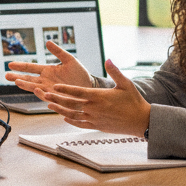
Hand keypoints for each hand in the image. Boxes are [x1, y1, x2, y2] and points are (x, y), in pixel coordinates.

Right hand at [4, 40, 94, 94]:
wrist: (89, 86)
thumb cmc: (80, 73)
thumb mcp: (69, 60)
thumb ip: (58, 52)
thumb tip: (48, 42)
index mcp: (47, 71)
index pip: (31, 68)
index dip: (21, 66)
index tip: (10, 64)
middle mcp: (46, 81)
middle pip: (28, 79)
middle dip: (17, 77)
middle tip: (6, 75)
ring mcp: (50, 90)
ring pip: (34, 87)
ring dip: (26, 85)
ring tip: (17, 82)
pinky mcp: (56, 97)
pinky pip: (46, 95)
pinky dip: (40, 93)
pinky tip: (35, 89)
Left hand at [37, 59, 151, 135]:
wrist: (141, 121)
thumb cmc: (134, 101)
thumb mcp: (126, 84)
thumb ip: (114, 71)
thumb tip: (108, 59)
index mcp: (99, 97)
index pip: (77, 92)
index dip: (65, 89)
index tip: (54, 86)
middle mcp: (94, 108)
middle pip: (71, 103)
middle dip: (57, 98)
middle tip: (45, 94)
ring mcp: (94, 119)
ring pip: (72, 115)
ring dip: (60, 110)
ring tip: (49, 105)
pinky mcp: (97, 126)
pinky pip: (80, 124)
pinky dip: (71, 121)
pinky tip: (64, 117)